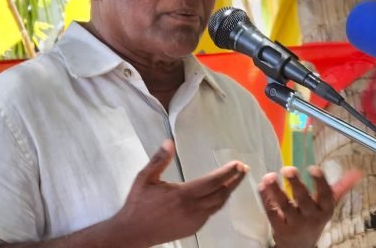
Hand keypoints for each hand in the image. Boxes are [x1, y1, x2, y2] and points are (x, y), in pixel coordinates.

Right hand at [111, 139, 247, 246]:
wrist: (132, 233)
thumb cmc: (138, 204)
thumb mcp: (145, 178)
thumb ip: (158, 160)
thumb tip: (168, 142)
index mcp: (183, 194)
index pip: (213, 181)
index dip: (228, 172)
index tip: (238, 164)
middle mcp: (192, 209)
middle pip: (221, 193)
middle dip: (234, 180)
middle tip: (243, 169)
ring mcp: (194, 220)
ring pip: (218, 205)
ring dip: (229, 191)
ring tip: (236, 180)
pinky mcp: (192, 228)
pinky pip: (211, 213)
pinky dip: (219, 202)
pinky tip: (220, 194)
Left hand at [258, 165, 360, 247]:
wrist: (300, 246)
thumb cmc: (314, 218)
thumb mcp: (327, 205)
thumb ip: (340, 187)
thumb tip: (357, 172)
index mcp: (325, 209)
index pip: (325, 196)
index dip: (320, 182)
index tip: (313, 168)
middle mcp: (311, 217)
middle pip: (303, 200)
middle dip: (296, 184)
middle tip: (288, 169)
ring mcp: (294, 223)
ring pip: (284, 206)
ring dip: (276, 190)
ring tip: (270, 176)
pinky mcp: (279, 227)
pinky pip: (271, 212)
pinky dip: (265, 198)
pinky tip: (262, 185)